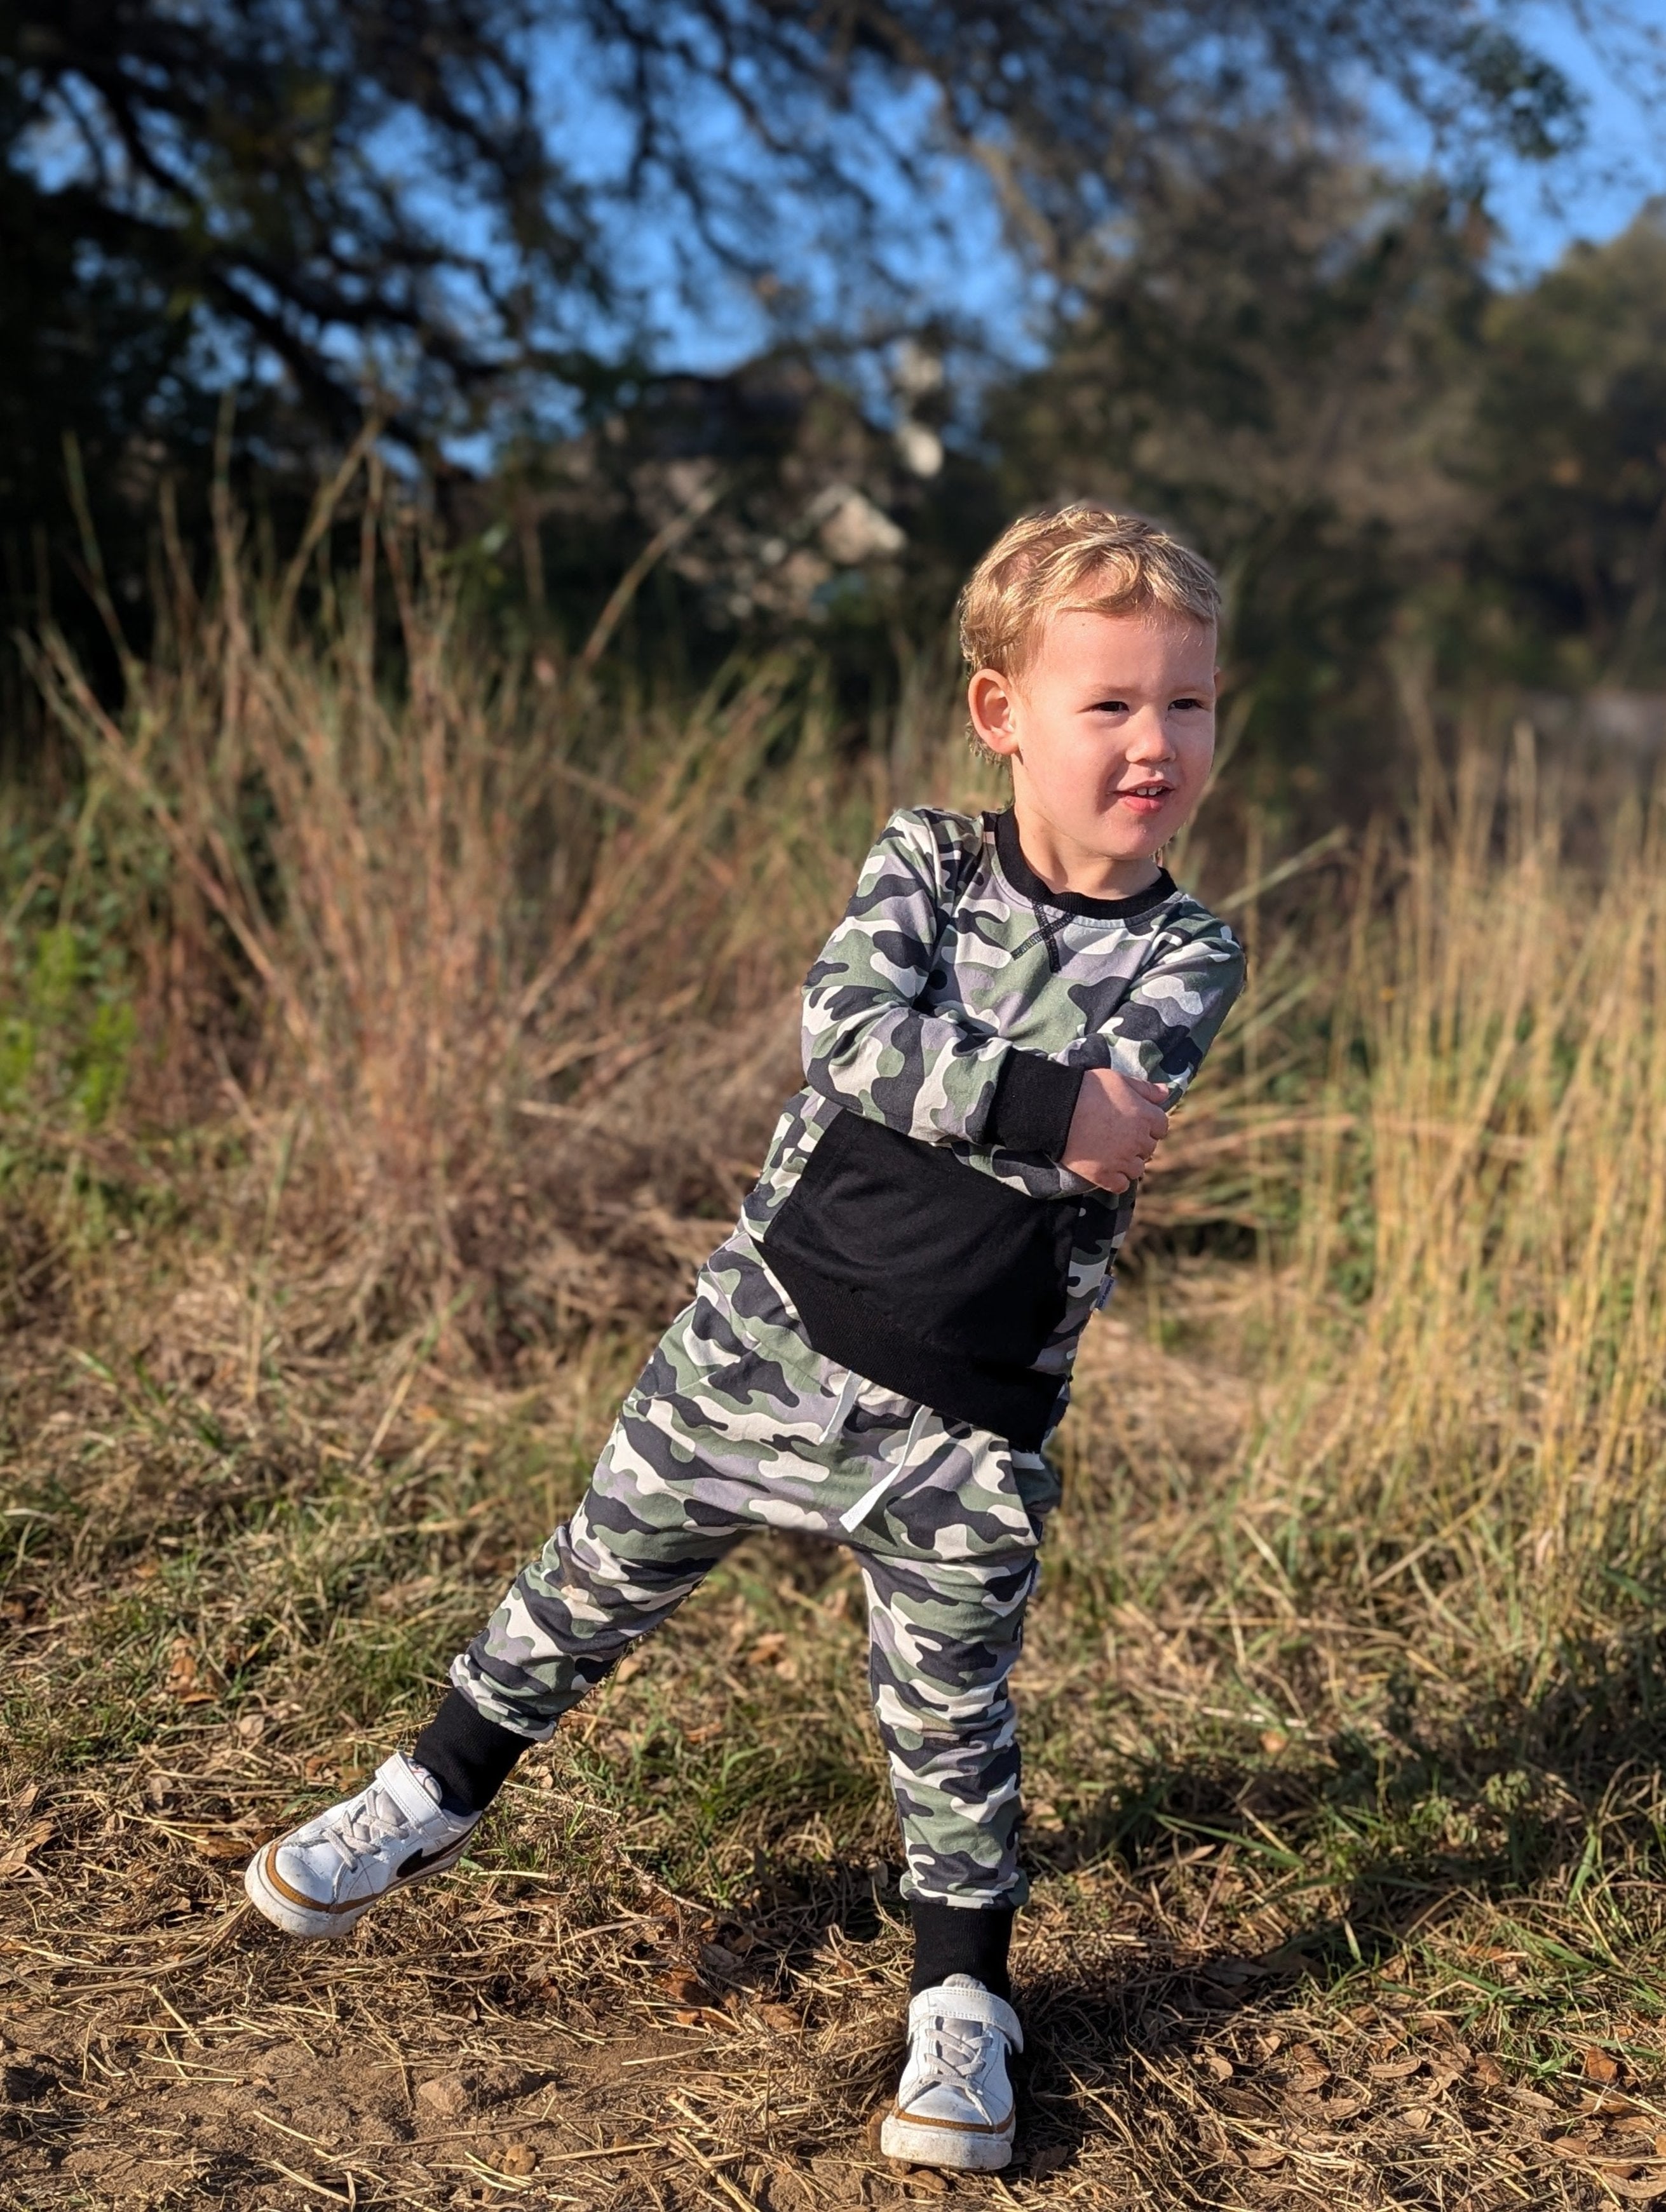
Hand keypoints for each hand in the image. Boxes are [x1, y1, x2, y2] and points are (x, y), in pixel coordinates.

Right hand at [1061, 1069, 1168, 1193]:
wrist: (1057, 1108)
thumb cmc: (1088, 1089)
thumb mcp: (1118, 1080)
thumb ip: (1144, 1088)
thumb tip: (1165, 1093)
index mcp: (1145, 1116)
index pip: (1161, 1127)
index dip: (1149, 1124)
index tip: (1134, 1122)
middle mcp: (1138, 1140)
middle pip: (1149, 1148)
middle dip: (1138, 1143)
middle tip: (1118, 1135)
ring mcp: (1121, 1160)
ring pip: (1137, 1169)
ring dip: (1128, 1162)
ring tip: (1112, 1153)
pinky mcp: (1103, 1174)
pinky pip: (1120, 1185)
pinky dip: (1117, 1180)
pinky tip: (1107, 1170)